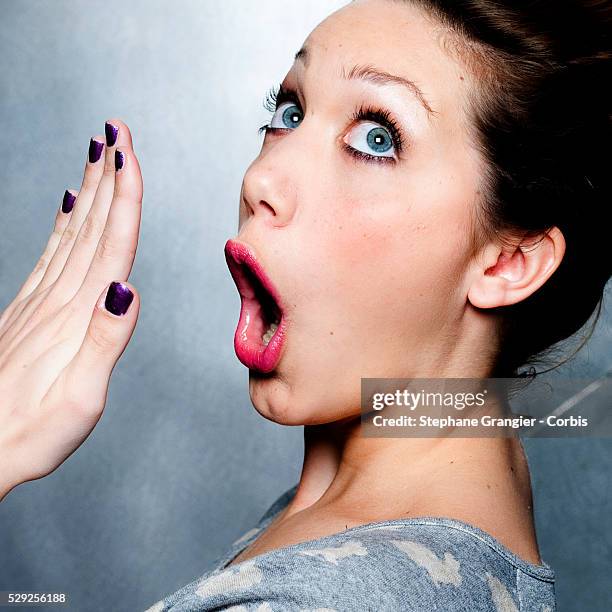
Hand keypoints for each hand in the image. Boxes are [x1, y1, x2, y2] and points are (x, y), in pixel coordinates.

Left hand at [0, 119, 142, 500]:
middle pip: (91, 227)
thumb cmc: (30, 434)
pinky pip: (49, 256)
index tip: (128, 155)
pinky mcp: (28, 313)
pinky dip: (64, 224)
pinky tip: (68, 207)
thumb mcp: (79, 399)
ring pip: (71, 234)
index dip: (123, 199)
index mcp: (77, 315)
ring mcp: (39, 304)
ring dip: (90, 192)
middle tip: (116, 132)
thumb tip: (126, 289)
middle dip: (108, 177)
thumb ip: (104, 340)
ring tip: (99, 156)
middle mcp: (57, 300)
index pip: (110, 245)